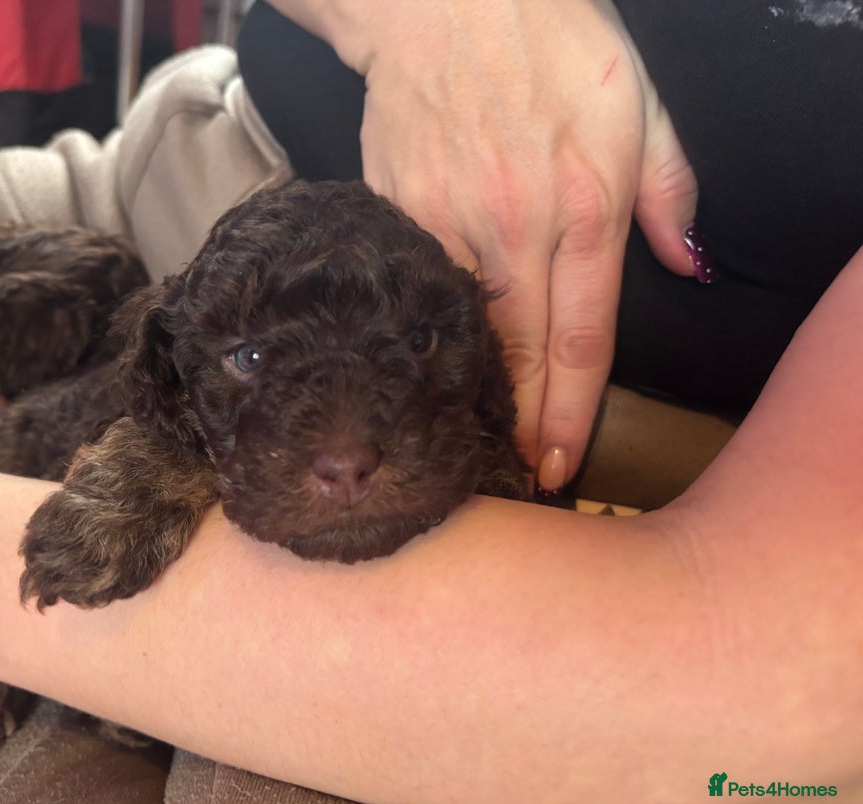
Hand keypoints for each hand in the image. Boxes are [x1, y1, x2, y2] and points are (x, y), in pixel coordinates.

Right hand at [298, 0, 700, 488]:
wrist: (441, 2)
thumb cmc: (548, 41)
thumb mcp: (638, 101)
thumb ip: (672, 188)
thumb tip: (690, 265)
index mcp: (585, 201)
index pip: (581, 339)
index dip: (570, 414)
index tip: (559, 463)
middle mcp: (514, 223)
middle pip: (517, 353)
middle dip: (517, 423)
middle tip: (516, 473)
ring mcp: (447, 220)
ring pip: (461, 331)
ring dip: (470, 387)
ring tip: (471, 433)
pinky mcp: (397, 211)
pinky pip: (417, 290)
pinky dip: (427, 332)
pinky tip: (428, 359)